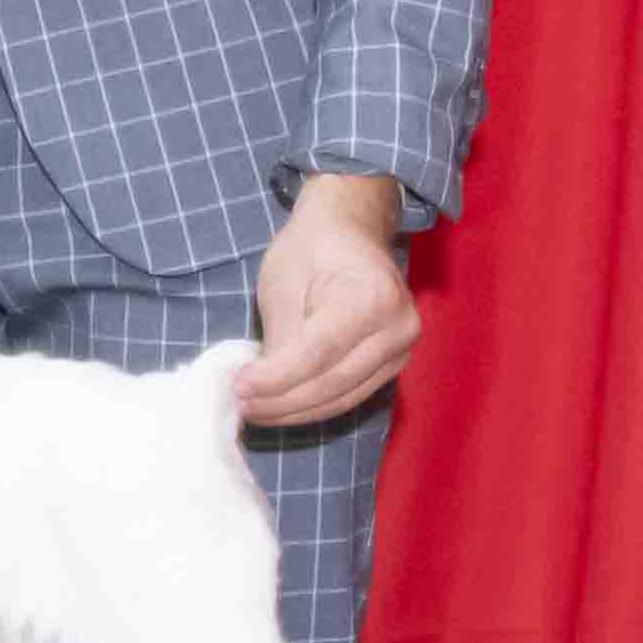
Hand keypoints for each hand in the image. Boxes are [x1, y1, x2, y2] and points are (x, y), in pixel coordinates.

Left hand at [240, 173, 415, 425]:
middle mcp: (398, 327)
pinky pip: (351, 394)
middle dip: (282, 401)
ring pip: (342, 397)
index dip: (277, 378)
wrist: (350, 231)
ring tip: (256, 410)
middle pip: (333, 382)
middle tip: (243, 405)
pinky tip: (283, 406)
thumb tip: (263, 390)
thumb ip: (279, 340)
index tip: (241, 387)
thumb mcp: (282, 285)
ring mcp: (402, 349)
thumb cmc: (311, 249)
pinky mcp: (394, 364)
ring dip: (295, 411)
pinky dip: (315, 405)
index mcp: (372, 297)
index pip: (318, 352)